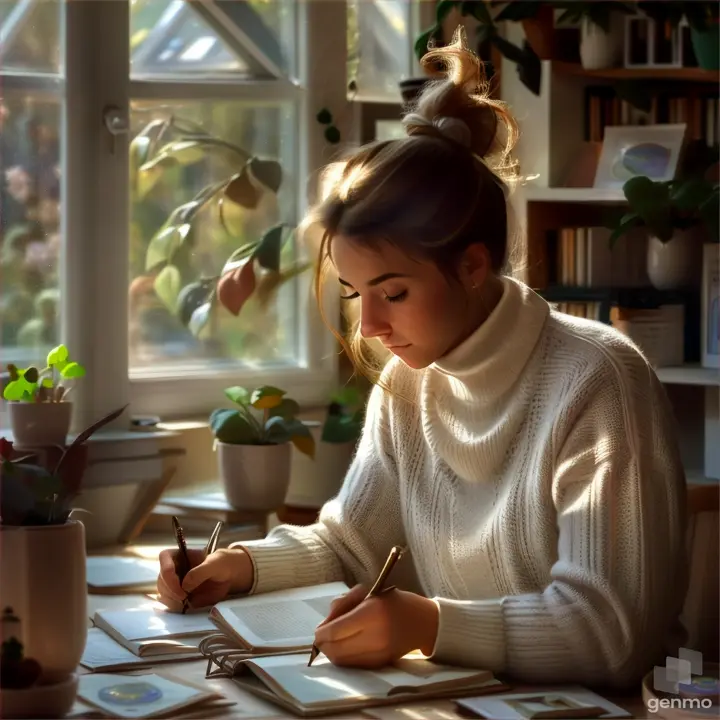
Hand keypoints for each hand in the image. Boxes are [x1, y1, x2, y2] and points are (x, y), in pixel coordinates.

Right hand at [157, 547, 252, 611]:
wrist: (228, 575)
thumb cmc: (221, 564)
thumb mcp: (214, 564)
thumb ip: (200, 572)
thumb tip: (184, 586)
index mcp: (179, 555)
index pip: (164, 558)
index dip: (167, 572)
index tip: (180, 587)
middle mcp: (173, 568)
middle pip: (161, 579)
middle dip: (170, 591)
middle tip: (184, 599)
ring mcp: (173, 583)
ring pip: (162, 592)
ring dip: (171, 601)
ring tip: (185, 604)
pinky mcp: (177, 596)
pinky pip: (169, 602)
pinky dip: (174, 607)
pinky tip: (184, 607)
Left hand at [313, 584, 438, 668]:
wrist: (423, 622)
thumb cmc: (394, 602)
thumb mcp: (369, 593)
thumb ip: (344, 605)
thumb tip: (323, 626)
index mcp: (371, 614)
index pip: (335, 632)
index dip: (321, 633)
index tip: (319, 629)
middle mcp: (375, 636)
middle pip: (335, 650)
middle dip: (324, 644)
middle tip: (324, 636)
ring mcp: (378, 654)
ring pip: (342, 660)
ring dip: (332, 652)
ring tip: (335, 640)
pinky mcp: (380, 664)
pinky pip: (353, 665)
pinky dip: (344, 657)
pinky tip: (347, 646)